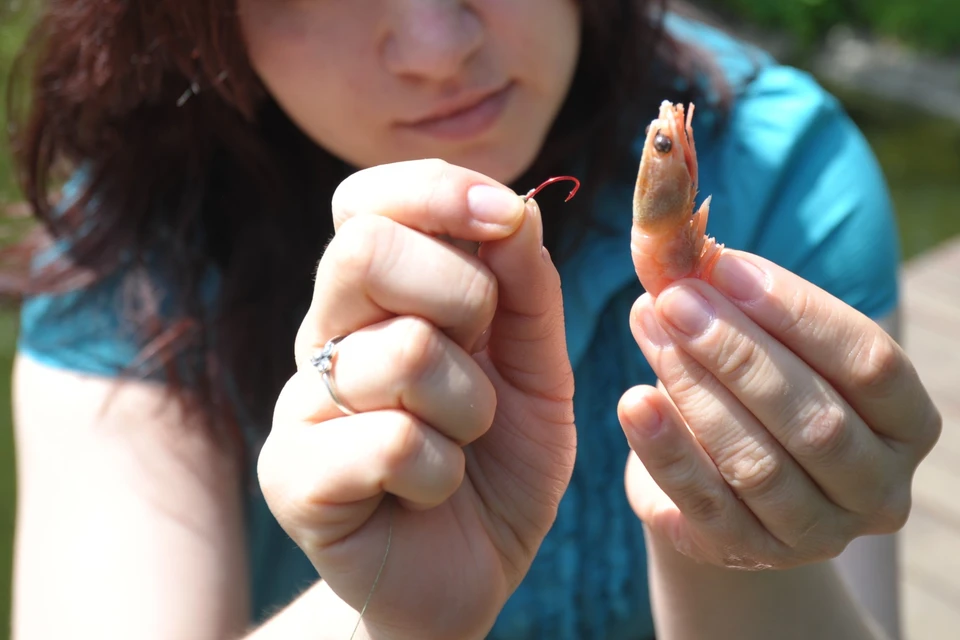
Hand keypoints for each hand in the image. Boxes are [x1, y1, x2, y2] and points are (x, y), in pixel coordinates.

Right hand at [257, 160, 575, 638]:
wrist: (472, 572)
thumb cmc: (500, 463)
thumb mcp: (538, 370)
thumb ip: (528, 292)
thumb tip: (515, 208)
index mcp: (378, 297)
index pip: (368, 199)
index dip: (436, 190)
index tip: (506, 218)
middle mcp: (327, 335)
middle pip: (365, 250)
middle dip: (463, 295)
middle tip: (483, 355)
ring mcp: (302, 403)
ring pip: (402, 353)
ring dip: (472, 407)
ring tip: (463, 443)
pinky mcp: (293, 475)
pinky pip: (393, 441)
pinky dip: (444, 472)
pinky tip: (429, 492)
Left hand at [619, 250, 940, 569]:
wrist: (725, 479)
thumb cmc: (755, 391)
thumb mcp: (762, 346)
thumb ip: (733, 303)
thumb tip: (680, 252)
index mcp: (905, 422)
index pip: (871, 362)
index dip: (797, 312)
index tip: (725, 266)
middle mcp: (877, 488)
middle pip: (816, 420)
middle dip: (738, 352)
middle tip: (675, 299)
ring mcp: (817, 533)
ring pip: (759, 465)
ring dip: (697, 391)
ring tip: (650, 331)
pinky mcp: (748, 553)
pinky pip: (704, 504)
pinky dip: (666, 451)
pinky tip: (633, 402)